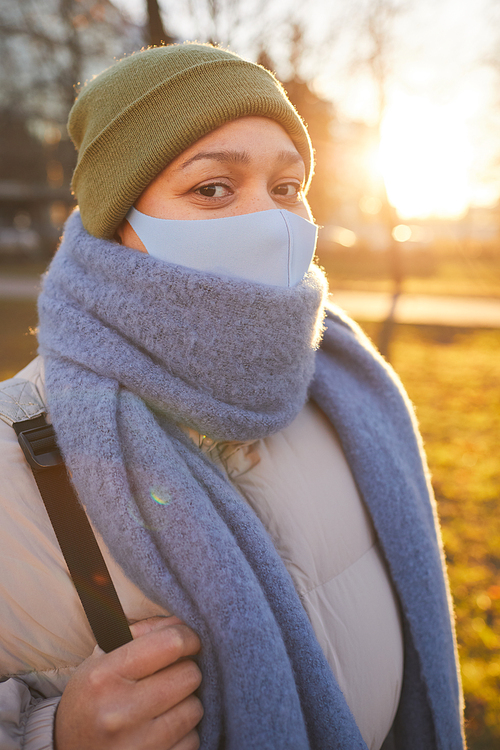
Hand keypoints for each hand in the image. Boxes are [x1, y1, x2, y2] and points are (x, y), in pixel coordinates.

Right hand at [54, 616, 202, 749]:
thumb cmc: (90, 698)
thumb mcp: (101, 659)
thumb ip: (140, 634)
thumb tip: (180, 623)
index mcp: (105, 676)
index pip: (170, 644)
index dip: (188, 637)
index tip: (190, 640)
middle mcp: (120, 712)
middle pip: (189, 675)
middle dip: (186, 670)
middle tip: (172, 674)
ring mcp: (137, 745)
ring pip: (194, 709)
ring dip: (186, 702)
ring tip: (165, 703)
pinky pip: (192, 741)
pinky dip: (184, 732)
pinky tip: (162, 728)